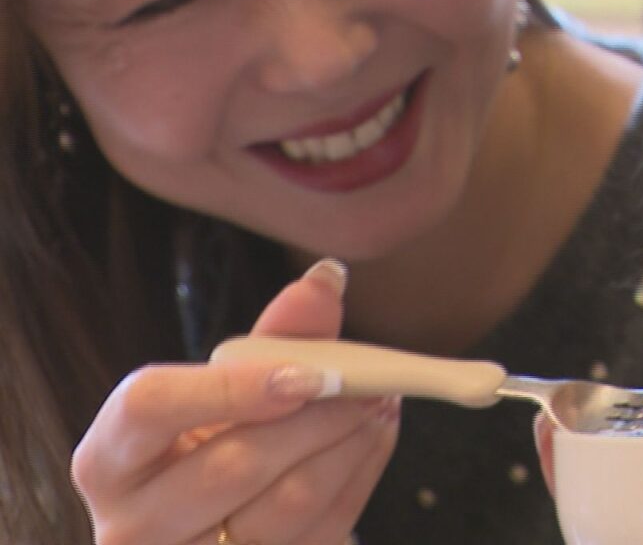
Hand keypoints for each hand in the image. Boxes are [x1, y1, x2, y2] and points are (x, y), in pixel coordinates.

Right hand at [72, 260, 399, 544]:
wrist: (205, 530)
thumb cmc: (209, 444)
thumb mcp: (224, 391)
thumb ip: (272, 336)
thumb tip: (327, 276)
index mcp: (108, 458)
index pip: (148, 406)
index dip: (231, 387)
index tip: (306, 373)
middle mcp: (132, 523)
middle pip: (235, 465)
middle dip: (319, 418)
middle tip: (369, 384)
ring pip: (288, 505)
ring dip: (350, 447)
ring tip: (381, 404)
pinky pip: (320, 533)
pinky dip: (359, 479)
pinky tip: (375, 439)